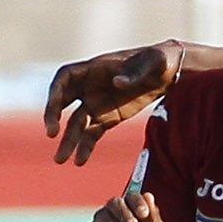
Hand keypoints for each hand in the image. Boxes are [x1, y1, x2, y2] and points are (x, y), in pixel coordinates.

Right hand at [46, 43, 177, 166]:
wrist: (171, 73)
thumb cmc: (160, 60)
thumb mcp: (153, 61)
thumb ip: (135, 73)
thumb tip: (117, 83)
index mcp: (95, 68)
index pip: (65, 78)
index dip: (56, 91)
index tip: (55, 106)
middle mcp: (90, 87)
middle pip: (62, 101)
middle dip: (53, 116)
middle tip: (51, 134)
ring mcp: (98, 104)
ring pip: (76, 124)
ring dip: (67, 141)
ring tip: (60, 160)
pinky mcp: (108, 119)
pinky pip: (92, 134)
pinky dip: (85, 147)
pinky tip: (80, 161)